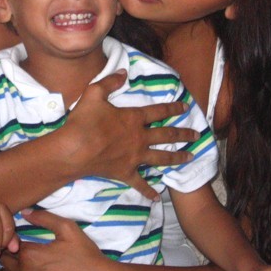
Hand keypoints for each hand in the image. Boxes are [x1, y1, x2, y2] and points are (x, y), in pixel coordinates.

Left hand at [0, 209, 116, 270]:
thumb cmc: (84, 255)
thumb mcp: (68, 229)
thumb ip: (44, 218)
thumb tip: (25, 212)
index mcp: (30, 255)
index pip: (8, 244)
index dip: (11, 239)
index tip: (18, 237)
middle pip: (4, 262)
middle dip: (6, 253)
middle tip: (15, 248)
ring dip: (7, 270)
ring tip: (17, 263)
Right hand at [65, 70, 198, 200]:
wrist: (74, 150)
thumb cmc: (84, 121)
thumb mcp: (94, 93)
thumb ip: (110, 82)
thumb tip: (124, 73)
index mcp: (133, 118)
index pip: (158, 111)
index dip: (173, 107)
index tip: (185, 107)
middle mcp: (139, 138)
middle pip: (166, 135)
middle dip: (183, 134)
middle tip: (196, 135)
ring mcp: (134, 157)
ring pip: (161, 158)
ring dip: (177, 157)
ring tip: (190, 158)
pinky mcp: (125, 173)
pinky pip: (140, 183)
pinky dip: (148, 191)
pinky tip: (156, 198)